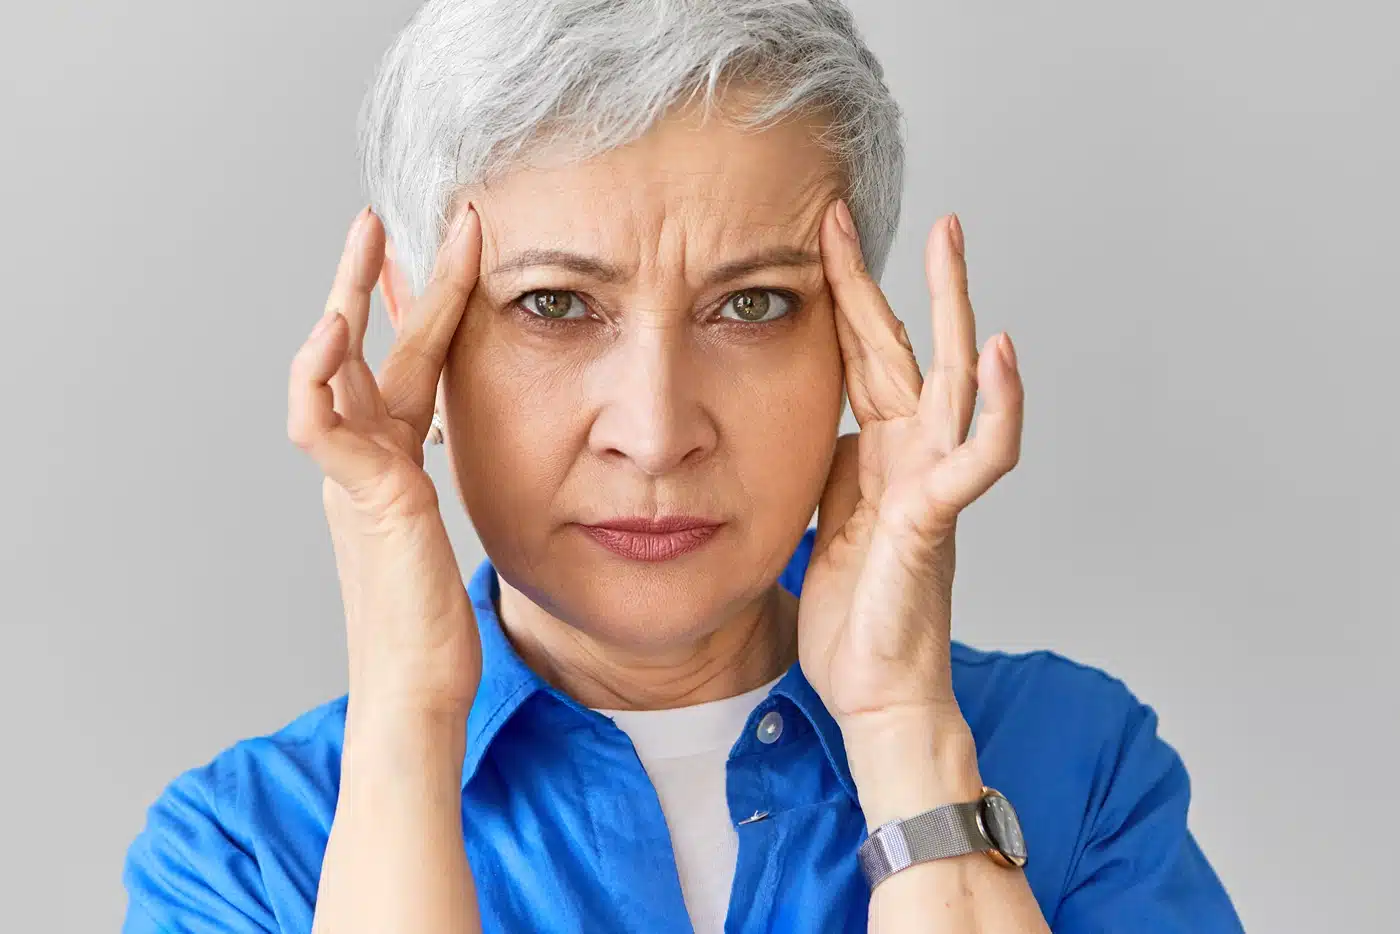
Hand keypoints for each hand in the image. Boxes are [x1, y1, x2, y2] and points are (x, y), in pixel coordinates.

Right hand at [287, 203, 482, 722]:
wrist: (419, 686)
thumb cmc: (436, 621)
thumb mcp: (443, 528)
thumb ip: (438, 481)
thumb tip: (456, 447)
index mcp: (392, 462)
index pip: (407, 365)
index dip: (421, 308)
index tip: (444, 253)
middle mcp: (366, 460)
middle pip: (364, 350)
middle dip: (372, 280)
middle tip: (380, 216)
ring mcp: (356, 477)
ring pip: (333, 371)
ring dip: (348, 300)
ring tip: (367, 238)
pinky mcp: (363, 499)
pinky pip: (319, 427)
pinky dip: (317, 379)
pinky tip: (332, 333)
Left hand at [797, 202, 1023, 757]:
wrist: (875, 687)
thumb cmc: (853, 611)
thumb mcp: (823, 513)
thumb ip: (830, 459)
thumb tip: (816, 416)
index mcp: (877, 449)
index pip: (857, 353)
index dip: (839, 292)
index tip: (816, 232)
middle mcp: (911, 452)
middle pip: (901, 346)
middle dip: (884, 275)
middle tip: (860, 208)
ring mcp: (931, 479)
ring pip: (952, 379)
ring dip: (953, 310)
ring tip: (953, 245)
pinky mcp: (938, 517)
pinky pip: (979, 455)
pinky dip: (998, 405)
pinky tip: (1002, 354)